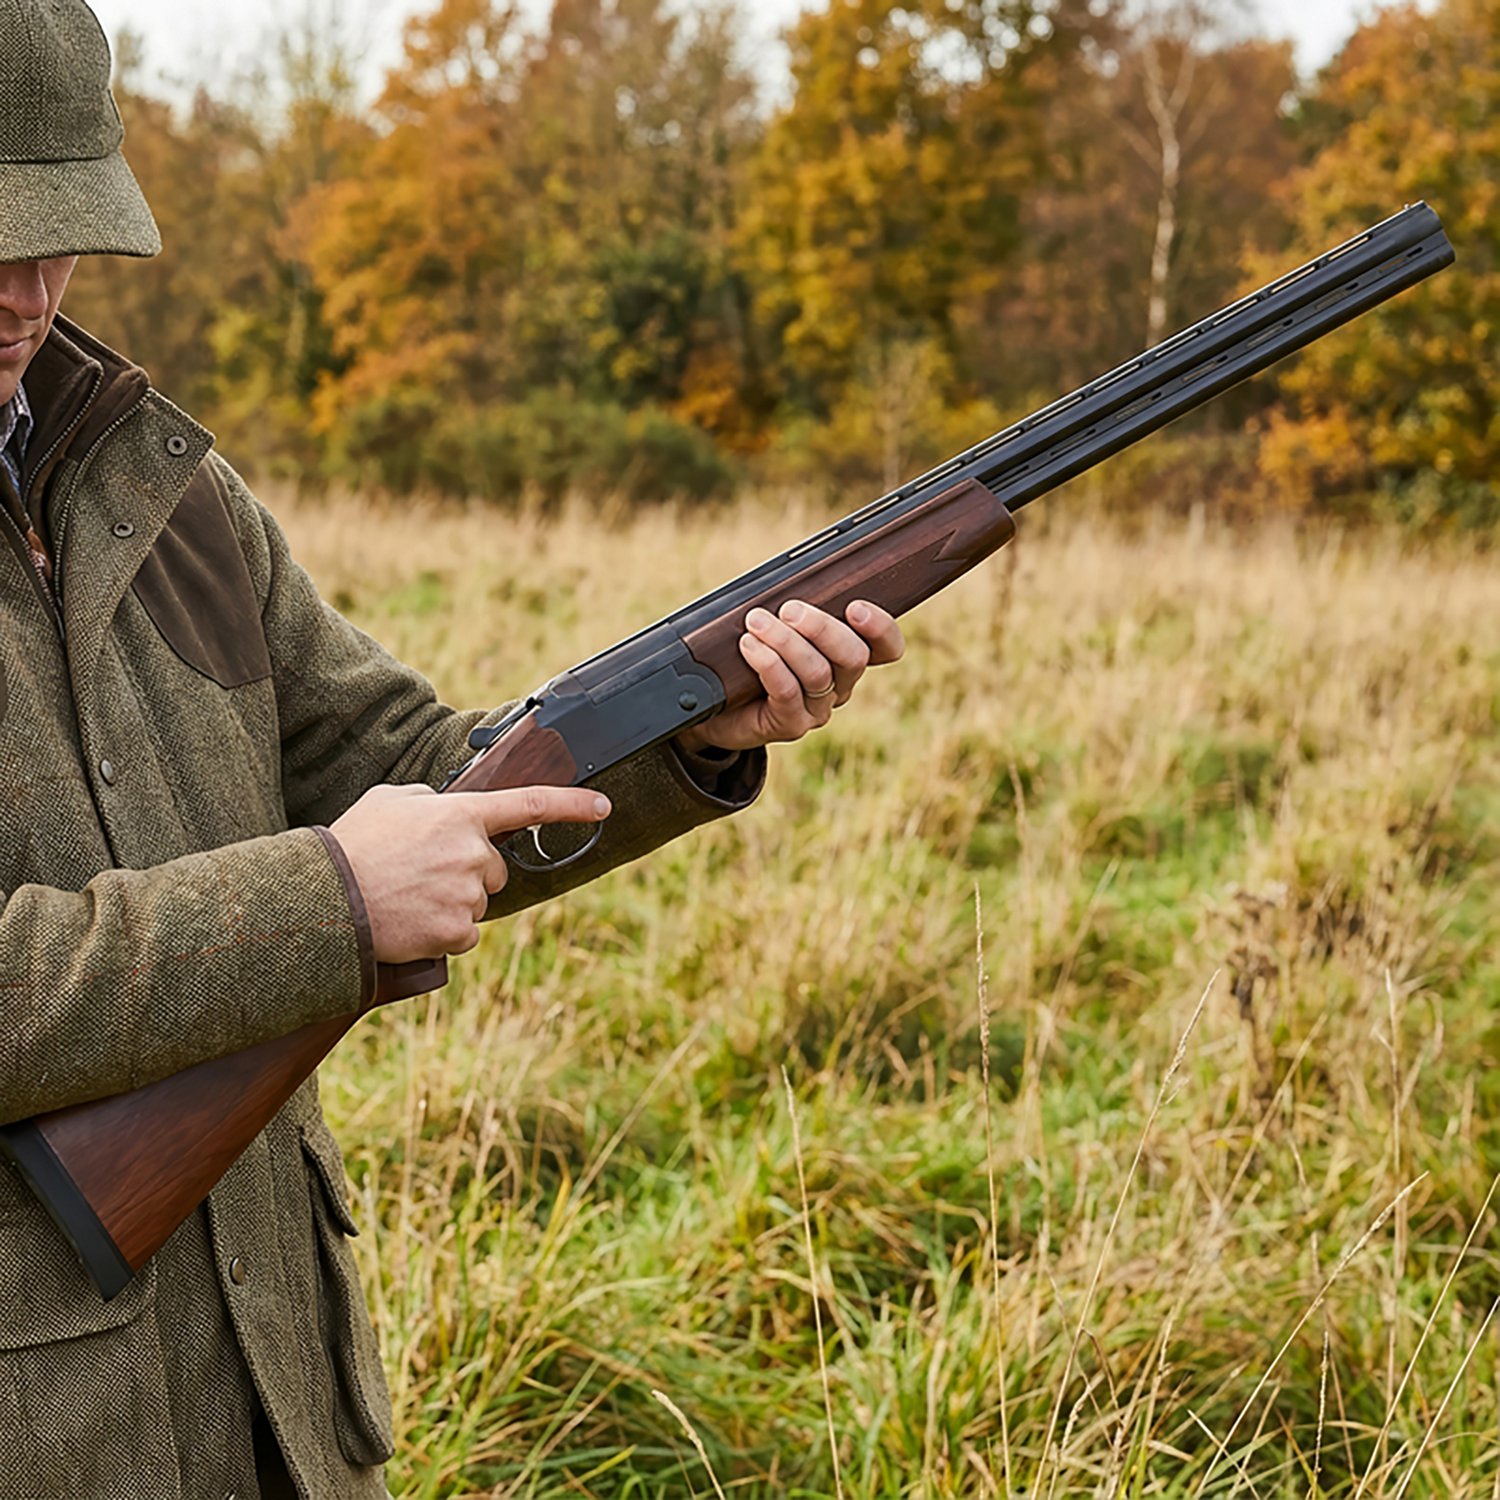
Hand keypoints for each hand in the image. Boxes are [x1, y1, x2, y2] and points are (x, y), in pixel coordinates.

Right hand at [328, 783, 610, 962]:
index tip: (603, 806)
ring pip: (478, 902)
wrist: (325, 900)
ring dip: (453, 903)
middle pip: (496, 870)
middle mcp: (472, 853)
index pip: (530, 804)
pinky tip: (413, 922)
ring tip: (408, 897)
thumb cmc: (352, 846)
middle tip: (423, 875)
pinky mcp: (458, 931)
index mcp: (460, 814)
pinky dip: (444, 933)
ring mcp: (468, 894)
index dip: (572, 805)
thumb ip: (430, 800)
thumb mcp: (390, 801)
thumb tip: (444, 807)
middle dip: (469, 874)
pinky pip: (465, 934)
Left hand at [677, 598, 904, 753]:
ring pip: (819, 672)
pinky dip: (768, 663)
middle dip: (822, 627)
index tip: (855, 607)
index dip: (881, 628)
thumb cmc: (745, 654)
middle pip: (854, 657)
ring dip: (786, 641)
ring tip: (756, 623)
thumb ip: (794, 608)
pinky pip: (788, 692)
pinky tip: (749, 646)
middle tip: (789, 609)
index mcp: (845, 657)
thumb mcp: (774, 623)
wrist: (712, 700)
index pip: (886, 648)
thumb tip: (796, 578)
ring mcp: (817, 709)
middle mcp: (839, 686)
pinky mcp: (790, 725)